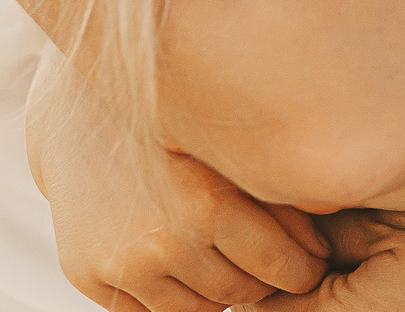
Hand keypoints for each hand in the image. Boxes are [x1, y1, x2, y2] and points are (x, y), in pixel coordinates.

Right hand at [29, 44, 326, 309]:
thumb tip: (325, 240)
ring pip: (197, 311)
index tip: (309, 261)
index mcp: (206, 203)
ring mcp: (121, 264)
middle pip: (239, 291)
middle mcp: (161, 240)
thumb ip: (281, 194)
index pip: (279, 267)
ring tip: (225, 257)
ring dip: (217, 293)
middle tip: (270, 261)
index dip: (301, 268)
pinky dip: (172, 297)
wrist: (79, 113)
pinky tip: (184, 263)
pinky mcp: (87, 276)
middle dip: (261, 280)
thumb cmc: (174, 125)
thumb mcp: (232, 149)